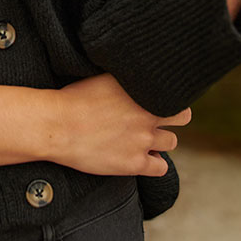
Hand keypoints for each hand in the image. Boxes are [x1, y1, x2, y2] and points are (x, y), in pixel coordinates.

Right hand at [52, 73, 190, 176]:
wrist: (59, 125)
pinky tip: (146, 158)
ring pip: (171, 142)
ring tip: (148, 139)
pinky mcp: (134, 163)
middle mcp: (147, 115)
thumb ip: (127, 77)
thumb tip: (138, 72)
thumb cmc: (75, 98)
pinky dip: (156, 163)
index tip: (164, 99)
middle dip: (175, 117)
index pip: (176, 93)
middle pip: (182, 117)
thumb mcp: (105, 77)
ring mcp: (143, 140)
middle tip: (161, 119)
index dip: (172, 97)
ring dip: (162, 141)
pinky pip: (160, 168)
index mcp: (142, 91)